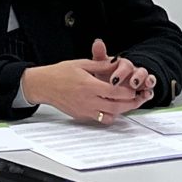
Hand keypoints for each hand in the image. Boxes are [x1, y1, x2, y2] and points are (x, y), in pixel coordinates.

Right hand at [21, 57, 140, 123]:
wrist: (44, 85)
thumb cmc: (60, 73)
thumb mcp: (81, 63)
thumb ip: (100, 64)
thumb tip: (116, 62)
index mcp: (89, 85)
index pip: (115, 92)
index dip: (128, 91)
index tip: (133, 87)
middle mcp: (88, 100)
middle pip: (117, 106)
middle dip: (131, 103)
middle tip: (137, 97)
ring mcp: (85, 110)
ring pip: (111, 115)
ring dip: (122, 110)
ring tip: (127, 103)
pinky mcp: (82, 116)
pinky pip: (101, 119)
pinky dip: (109, 115)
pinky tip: (111, 108)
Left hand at [91, 38, 155, 104]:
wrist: (108, 88)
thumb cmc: (105, 74)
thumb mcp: (101, 65)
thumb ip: (100, 54)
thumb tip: (98, 41)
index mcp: (125, 66)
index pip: (126, 66)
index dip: (121, 73)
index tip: (113, 81)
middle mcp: (135, 73)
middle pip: (141, 72)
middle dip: (138, 78)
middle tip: (132, 84)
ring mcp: (141, 83)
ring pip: (149, 80)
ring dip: (149, 83)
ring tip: (146, 87)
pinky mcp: (144, 93)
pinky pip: (150, 93)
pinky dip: (149, 94)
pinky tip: (146, 95)